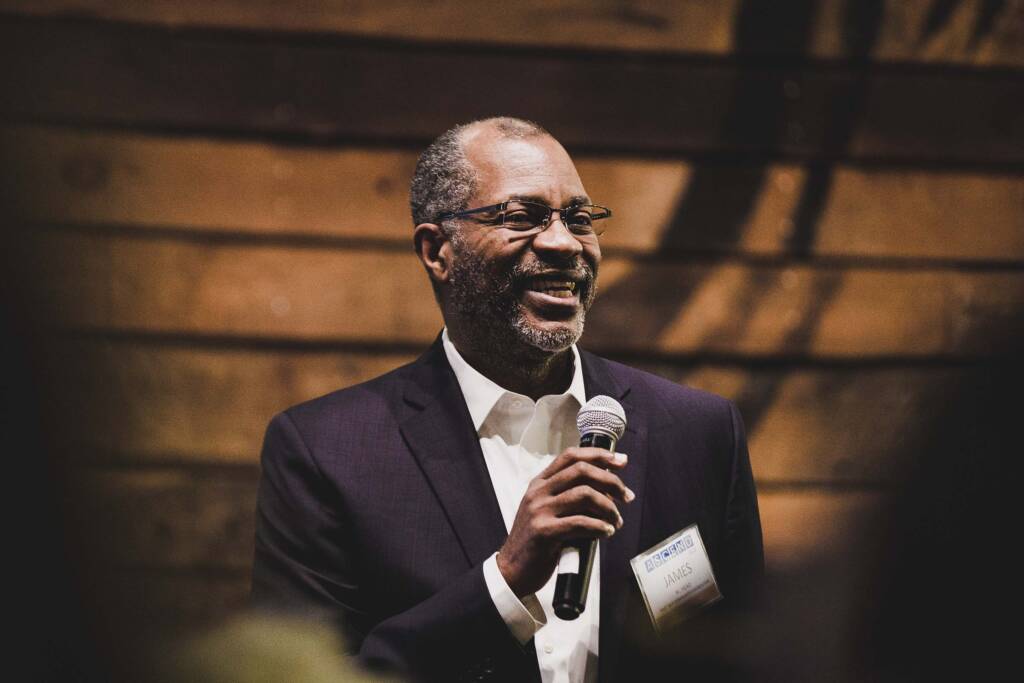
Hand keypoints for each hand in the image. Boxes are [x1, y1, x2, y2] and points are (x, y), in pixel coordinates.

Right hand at [496, 447, 634, 597]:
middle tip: (626, 496)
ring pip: (584, 495)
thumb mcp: (546, 510)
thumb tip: (607, 490)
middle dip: (611, 481)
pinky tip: (607, 532)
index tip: (621, 461)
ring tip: (616, 520)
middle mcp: (538, 492)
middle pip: (582, 471)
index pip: (571, 456)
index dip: (598, 455)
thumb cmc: (535, 541)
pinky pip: (580, 522)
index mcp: (539, 483)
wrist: (511, 570)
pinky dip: (600, 526)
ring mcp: (539, 511)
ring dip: (608, 507)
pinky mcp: (544, 532)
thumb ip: (568, 497)